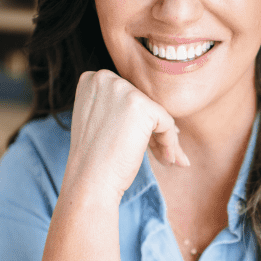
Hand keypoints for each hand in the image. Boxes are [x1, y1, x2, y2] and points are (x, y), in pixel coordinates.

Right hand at [63, 70, 189, 205]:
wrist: (90, 182)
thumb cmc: (95, 159)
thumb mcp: (100, 121)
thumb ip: (120, 107)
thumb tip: (157, 111)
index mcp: (92, 80)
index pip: (129, 95)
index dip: (139, 121)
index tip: (142, 142)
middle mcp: (105, 78)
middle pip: (145, 103)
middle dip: (154, 129)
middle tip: (159, 153)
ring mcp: (123, 90)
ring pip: (158, 113)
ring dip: (166, 138)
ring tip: (166, 159)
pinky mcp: (142, 106)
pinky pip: (168, 123)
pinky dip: (170, 143)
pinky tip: (166, 160)